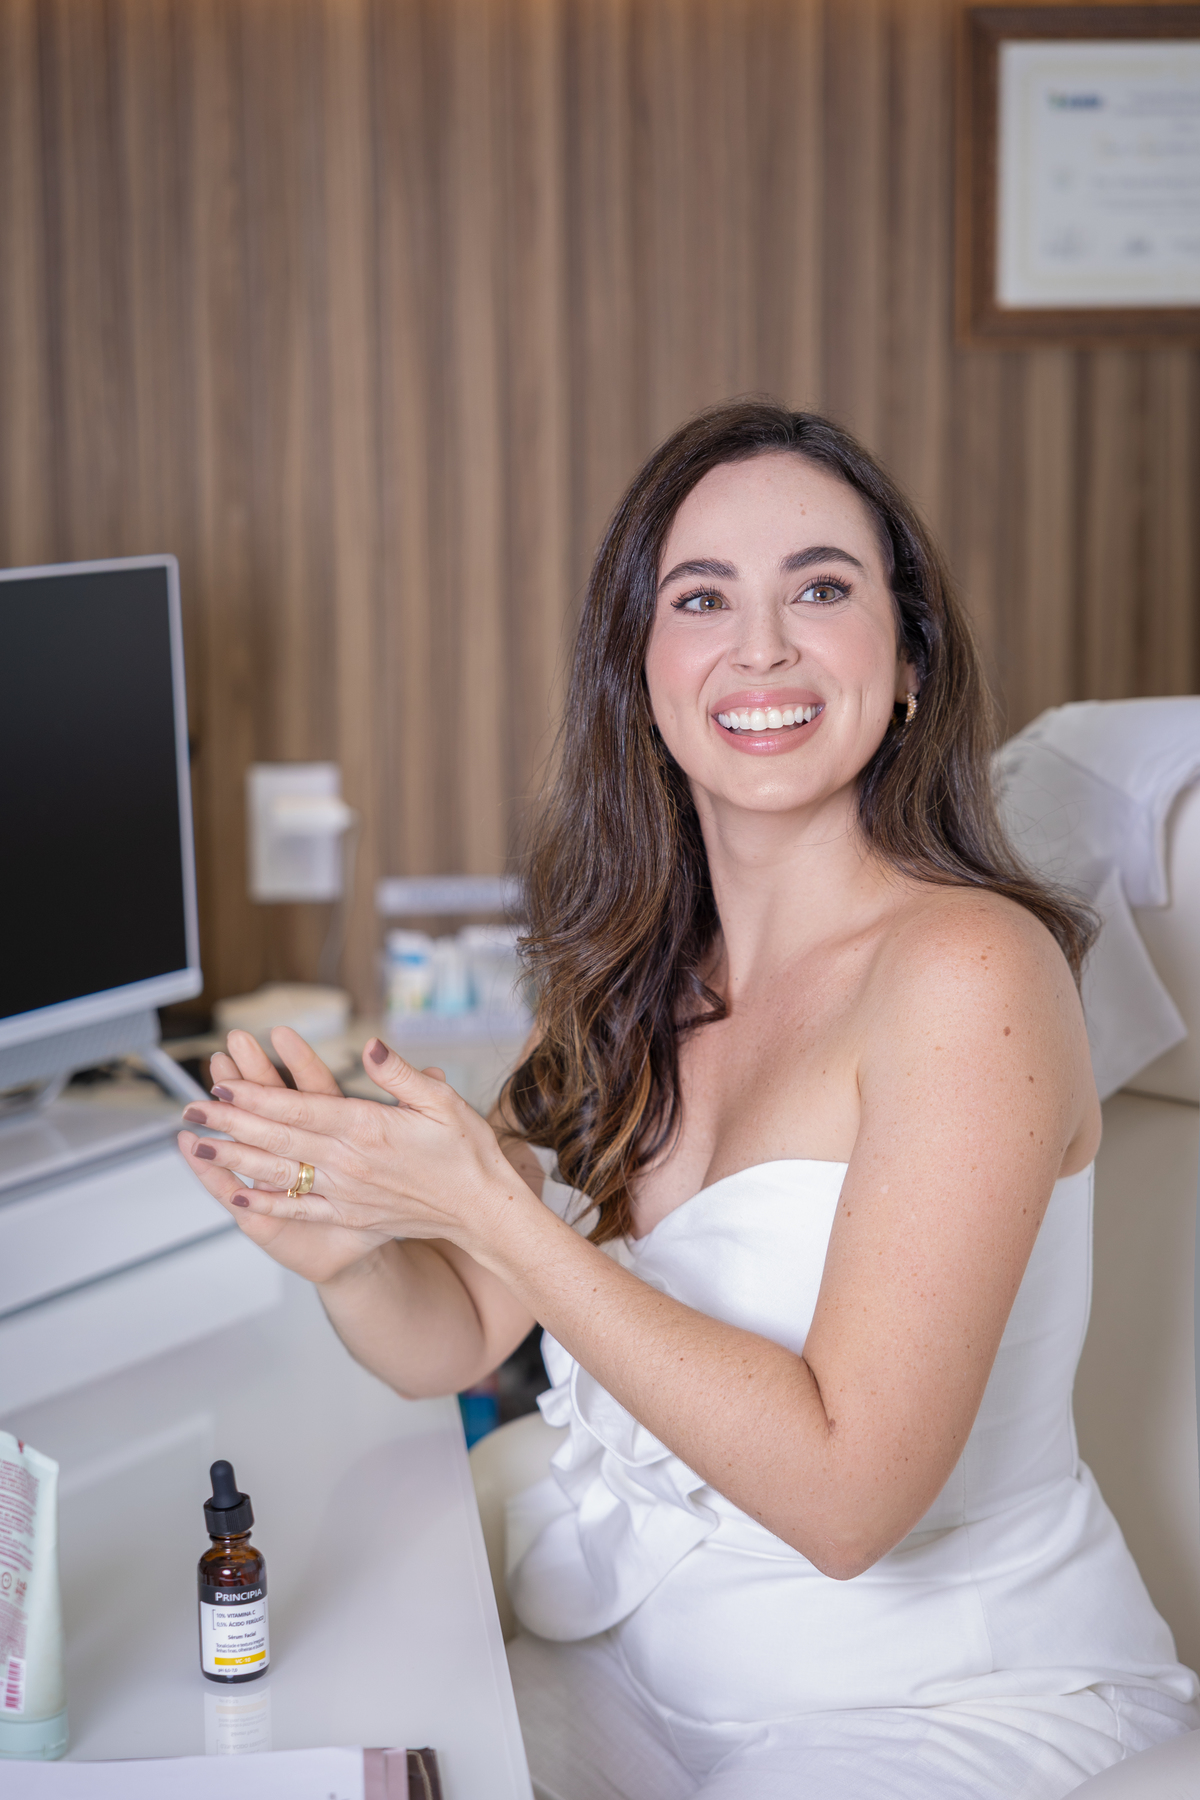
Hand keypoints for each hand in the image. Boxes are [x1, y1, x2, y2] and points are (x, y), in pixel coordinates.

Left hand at [176, 1034, 526, 1276]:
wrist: (483, 1210)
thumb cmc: (467, 1152)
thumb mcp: (442, 1099)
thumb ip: (400, 1074)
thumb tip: (371, 1046)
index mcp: (368, 1129)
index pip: (298, 1109)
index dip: (255, 1096)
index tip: (221, 1082)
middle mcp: (349, 1163)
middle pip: (276, 1139)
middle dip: (229, 1121)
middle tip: (190, 1107)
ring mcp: (346, 1192)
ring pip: (278, 1174)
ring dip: (235, 1158)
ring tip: (198, 1144)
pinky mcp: (350, 1215)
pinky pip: (298, 1210)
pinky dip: (264, 1205)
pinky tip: (236, 1197)